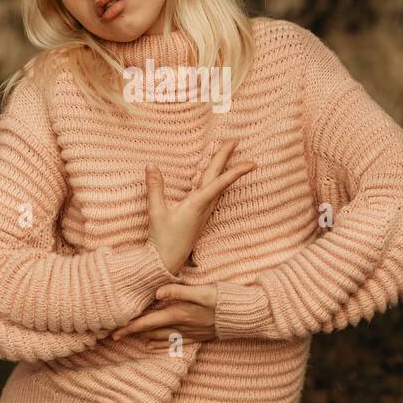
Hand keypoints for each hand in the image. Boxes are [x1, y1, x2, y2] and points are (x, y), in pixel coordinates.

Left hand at [110, 283, 217, 349]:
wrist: (244, 316)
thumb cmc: (224, 300)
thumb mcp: (203, 291)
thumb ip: (179, 290)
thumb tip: (157, 291)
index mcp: (179, 314)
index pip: (148, 322)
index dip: (131, 327)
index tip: (114, 332)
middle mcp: (182, 327)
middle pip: (151, 332)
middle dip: (132, 334)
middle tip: (114, 337)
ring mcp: (190, 333)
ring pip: (161, 338)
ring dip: (144, 338)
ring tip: (130, 339)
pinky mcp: (197, 335)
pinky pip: (174, 342)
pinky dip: (160, 344)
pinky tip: (152, 345)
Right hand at [146, 140, 254, 275]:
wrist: (167, 262)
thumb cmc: (162, 240)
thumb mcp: (156, 213)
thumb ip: (154, 188)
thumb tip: (151, 165)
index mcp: (196, 204)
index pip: (218, 183)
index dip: (235, 171)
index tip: (251, 163)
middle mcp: (204, 207)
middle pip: (218, 178)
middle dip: (226, 158)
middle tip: (235, 140)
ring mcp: (203, 212)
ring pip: (217, 185)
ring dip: (223, 168)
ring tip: (228, 153)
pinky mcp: (200, 216)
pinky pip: (213, 193)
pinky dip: (218, 180)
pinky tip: (217, 177)